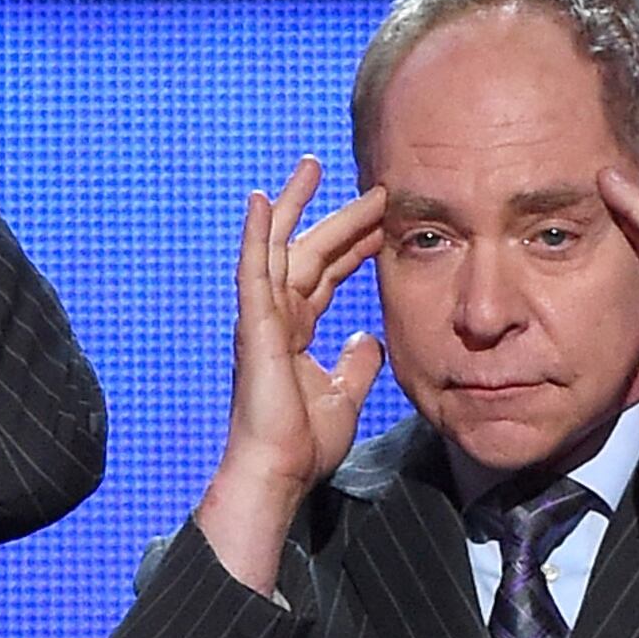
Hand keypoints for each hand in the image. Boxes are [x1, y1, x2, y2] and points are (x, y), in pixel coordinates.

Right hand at [191, 158, 385, 592]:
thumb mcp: (344, 395)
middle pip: (308, 252)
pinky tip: (260, 199)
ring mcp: (261, 318)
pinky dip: (255, 233)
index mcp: (294, 332)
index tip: (384, 224)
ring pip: (279, 247)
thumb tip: (369, 340)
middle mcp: (275, 317)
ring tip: (312, 166)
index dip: (355, 247)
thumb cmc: (302, 444)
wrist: (278, 471)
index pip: (327, 276)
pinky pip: (254, 269)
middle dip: (338, 217)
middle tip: (370, 186)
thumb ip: (356, 364)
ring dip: (295, 205)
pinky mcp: (254, 325)